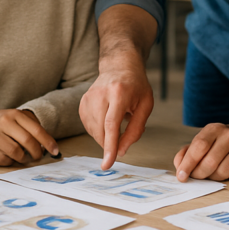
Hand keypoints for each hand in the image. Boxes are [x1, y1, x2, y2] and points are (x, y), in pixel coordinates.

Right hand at [0, 109, 57, 165]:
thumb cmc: (2, 122)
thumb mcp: (17, 117)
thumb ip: (32, 128)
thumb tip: (49, 146)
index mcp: (14, 114)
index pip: (36, 129)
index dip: (48, 142)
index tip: (55, 151)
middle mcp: (3, 123)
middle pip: (27, 142)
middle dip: (37, 153)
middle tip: (38, 156)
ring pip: (16, 153)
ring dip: (24, 159)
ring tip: (23, 156)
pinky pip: (4, 161)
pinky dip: (11, 162)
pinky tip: (9, 156)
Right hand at [79, 54, 153, 169]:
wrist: (119, 66)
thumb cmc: (136, 86)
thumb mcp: (146, 106)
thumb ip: (135, 130)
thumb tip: (122, 151)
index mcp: (119, 93)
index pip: (111, 124)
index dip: (110, 146)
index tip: (107, 164)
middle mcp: (100, 94)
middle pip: (101, 130)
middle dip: (110, 143)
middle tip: (123, 140)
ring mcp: (88, 97)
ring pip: (93, 131)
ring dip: (105, 136)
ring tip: (117, 122)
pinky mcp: (82, 102)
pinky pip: (88, 126)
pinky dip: (98, 130)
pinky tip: (107, 120)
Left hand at [173, 122, 228, 181]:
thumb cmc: (223, 139)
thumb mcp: (206, 137)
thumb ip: (189, 150)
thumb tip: (179, 166)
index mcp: (215, 129)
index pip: (199, 146)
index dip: (188, 163)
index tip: (181, 175)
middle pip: (210, 163)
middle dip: (199, 174)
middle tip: (195, 177)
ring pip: (223, 173)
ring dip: (213, 178)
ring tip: (212, 173)